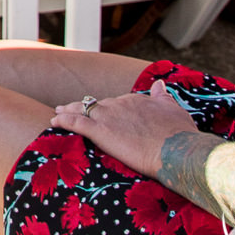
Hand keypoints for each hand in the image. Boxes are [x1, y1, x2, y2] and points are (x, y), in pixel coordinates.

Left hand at [47, 81, 198, 177]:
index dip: (108, 109)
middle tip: (71, 109)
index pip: (117, 103)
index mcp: (136, 101)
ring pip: (83, 109)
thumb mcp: (175, 111)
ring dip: (69, 111)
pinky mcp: (100, 131)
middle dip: (86, 108)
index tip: (103, 113)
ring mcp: (108, 117)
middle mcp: (119, 105)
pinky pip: (76, 122)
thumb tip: (160, 84)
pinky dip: (63, 121)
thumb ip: (164, 98)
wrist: (177, 151)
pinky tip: (54, 121)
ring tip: (59, 112)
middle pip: (97, 105)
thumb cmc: (180, 135)